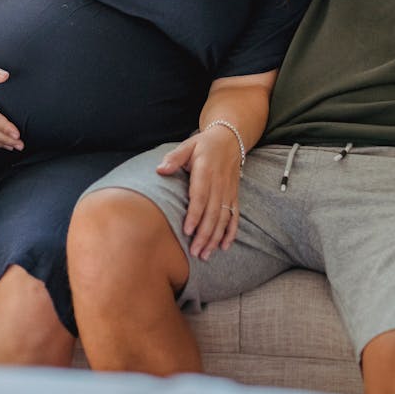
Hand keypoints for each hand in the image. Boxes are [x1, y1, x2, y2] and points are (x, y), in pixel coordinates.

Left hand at [156, 126, 242, 259]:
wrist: (230, 139)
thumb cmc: (204, 145)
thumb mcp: (188, 145)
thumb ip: (174, 158)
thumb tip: (160, 169)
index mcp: (206, 171)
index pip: (200, 196)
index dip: (195, 214)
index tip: (187, 231)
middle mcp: (219, 183)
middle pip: (213, 212)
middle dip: (204, 234)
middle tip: (195, 252)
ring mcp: (229, 191)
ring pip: (223, 218)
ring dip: (215, 237)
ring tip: (205, 254)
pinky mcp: (234, 195)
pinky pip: (234, 216)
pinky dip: (231, 232)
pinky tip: (224, 245)